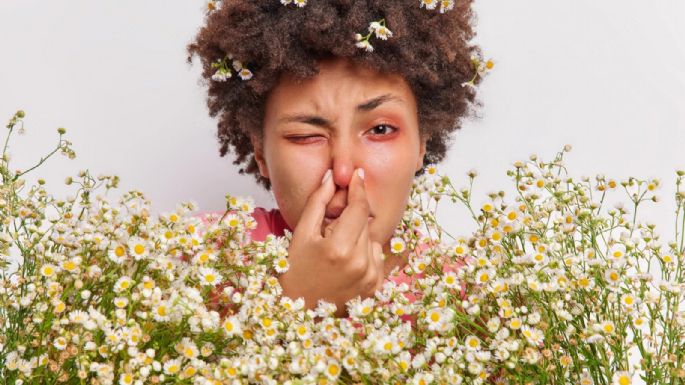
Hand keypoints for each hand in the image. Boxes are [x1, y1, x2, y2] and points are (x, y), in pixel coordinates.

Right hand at [278, 168, 384, 316]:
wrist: (297, 310)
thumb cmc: (294, 269)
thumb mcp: (301, 233)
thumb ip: (317, 202)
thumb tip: (332, 176)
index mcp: (339, 249)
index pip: (359, 208)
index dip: (358, 188)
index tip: (358, 174)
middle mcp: (359, 264)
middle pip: (365, 223)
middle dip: (350, 220)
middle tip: (330, 232)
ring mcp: (369, 279)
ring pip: (372, 240)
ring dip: (358, 238)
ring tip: (336, 252)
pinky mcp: (375, 288)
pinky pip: (377, 257)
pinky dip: (365, 254)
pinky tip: (346, 264)